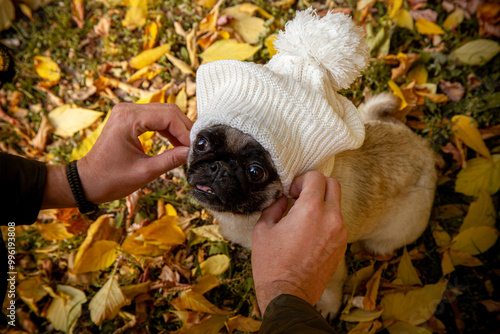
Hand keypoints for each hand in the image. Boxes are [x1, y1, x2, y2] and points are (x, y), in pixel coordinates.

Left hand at [77, 103, 191, 203]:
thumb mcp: (145, 172)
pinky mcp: (129, 118)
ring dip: (177, 129)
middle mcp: (127, 109)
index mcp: (128, 119)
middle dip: (184, 128)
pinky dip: (167, 130)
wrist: (87, 182)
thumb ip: (171, 160)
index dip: (185, 132)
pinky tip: (176, 143)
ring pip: (163, 113)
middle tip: (194, 147)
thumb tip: (192, 153)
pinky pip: (155, 118)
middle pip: (168, 110)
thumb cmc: (110, 179)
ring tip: (187, 147)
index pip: (168, 116)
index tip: (194, 148)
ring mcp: (127, 112)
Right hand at [251, 171, 347, 312]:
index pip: (316, 177)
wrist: (289, 295)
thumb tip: (283, 199)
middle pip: (333, 184)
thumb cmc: (272, 264)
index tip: (291, 192)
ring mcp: (340, 233)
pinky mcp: (342, 245)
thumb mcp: (263, 230)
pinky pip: (337, 222)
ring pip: (336, 204)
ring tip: (303, 218)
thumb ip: (274, 207)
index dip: (301, 180)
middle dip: (316, 185)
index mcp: (310, 210)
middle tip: (300, 198)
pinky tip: (309, 233)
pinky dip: (326, 220)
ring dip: (322, 203)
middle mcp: (331, 218)